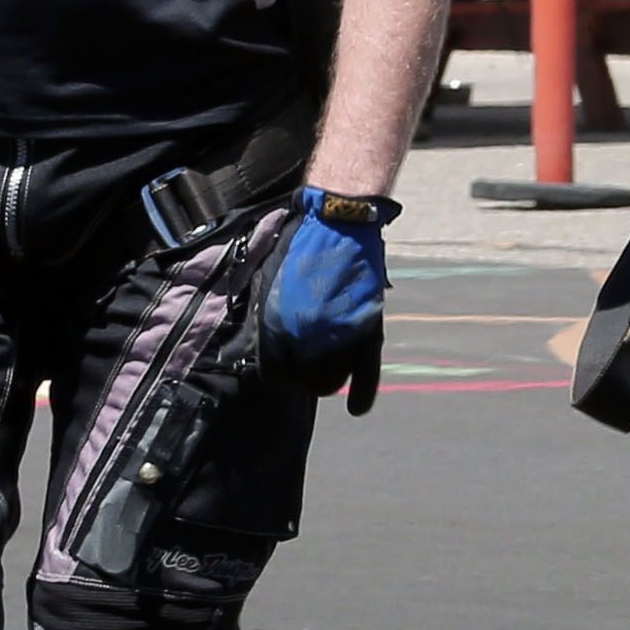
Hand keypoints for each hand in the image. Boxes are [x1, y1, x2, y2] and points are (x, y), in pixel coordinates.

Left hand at [255, 187, 398, 414]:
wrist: (339, 220)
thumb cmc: (300, 246)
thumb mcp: (268, 280)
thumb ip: (266, 317)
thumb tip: (260, 347)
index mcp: (278, 324)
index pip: (275, 375)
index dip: (278, 376)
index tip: (281, 372)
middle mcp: (309, 335)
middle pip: (305, 382)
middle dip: (303, 377)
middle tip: (304, 366)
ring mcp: (342, 333)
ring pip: (333, 380)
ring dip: (328, 378)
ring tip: (326, 365)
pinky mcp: (368, 327)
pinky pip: (365, 373)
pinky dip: (362, 394)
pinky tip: (357, 409)